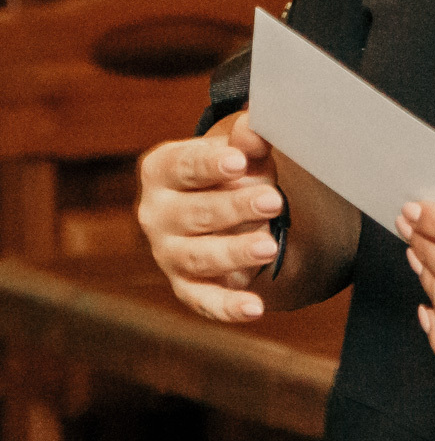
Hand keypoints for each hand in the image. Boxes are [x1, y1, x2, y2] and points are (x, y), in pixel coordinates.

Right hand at [137, 112, 283, 322]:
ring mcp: (168, 253)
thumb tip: (252, 131)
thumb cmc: (233, 172)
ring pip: (199, 256)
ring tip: (269, 246)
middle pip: (195, 213)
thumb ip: (246, 140)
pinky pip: (205, 300)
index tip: (239, 161)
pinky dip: (228, 307)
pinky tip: (255, 308)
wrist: (227, 210)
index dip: (210, 164)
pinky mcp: (186, 286)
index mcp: (162, 170)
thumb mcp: (240, 150)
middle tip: (272, 201)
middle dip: (235, 208)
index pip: (183, 166)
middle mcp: (156, 214)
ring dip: (234, 253)